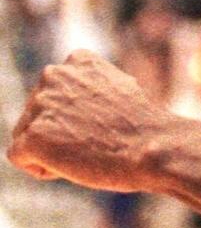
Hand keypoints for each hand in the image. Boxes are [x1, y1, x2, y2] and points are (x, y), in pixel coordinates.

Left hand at [7, 50, 170, 191]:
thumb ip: (90, 87)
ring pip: (27, 134)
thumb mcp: (119, 89)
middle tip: (96, 138)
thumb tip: (72, 102)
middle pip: (37, 113)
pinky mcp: (32, 135)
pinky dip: (43, 167)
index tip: (103, 122)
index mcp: (78, 59)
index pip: (56, 93)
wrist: (153, 147)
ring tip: (87, 149)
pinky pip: (20, 156)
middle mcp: (55, 74)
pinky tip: (73, 164)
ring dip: (52, 148)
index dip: (75, 114)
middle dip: (59, 131)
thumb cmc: (142, 126)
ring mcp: (41, 103)